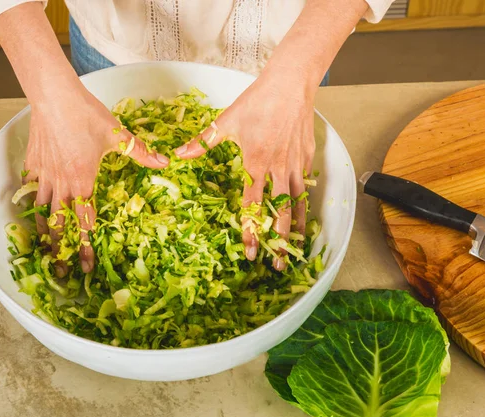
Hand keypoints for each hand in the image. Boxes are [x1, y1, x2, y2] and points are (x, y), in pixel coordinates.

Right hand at [24, 83, 168, 275]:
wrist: (55, 96)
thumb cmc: (87, 116)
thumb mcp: (118, 136)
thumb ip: (141, 152)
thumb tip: (165, 162)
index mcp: (84, 182)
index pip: (85, 222)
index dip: (85, 246)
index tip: (85, 266)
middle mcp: (62, 184)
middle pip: (59, 224)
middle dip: (60, 250)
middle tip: (59, 269)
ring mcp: (44, 174)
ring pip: (41, 210)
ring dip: (44, 231)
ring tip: (44, 249)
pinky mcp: (33, 162)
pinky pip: (31, 187)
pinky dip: (32, 200)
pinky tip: (33, 208)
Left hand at [175, 67, 315, 270]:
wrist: (290, 84)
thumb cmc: (257, 102)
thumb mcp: (226, 121)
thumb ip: (203, 142)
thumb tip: (177, 155)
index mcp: (255, 164)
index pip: (253, 205)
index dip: (252, 230)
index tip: (250, 251)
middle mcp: (277, 169)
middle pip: (280, 213)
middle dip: (279, 241)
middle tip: (279, 263)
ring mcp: (295, 164)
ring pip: (298, 203)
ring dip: (297, 228)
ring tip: (297, 248)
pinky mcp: (307, 157)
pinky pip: (306, 186)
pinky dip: (306, 204)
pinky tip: (304, 215)